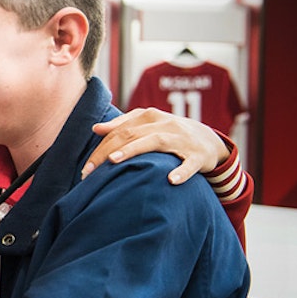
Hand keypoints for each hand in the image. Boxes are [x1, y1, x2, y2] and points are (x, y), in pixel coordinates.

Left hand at [82, 107, 228, 183]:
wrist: (211, 141)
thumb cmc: (171, 134)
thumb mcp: (149, 125)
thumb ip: (123, 125)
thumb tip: (95, 128)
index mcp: (150, 117)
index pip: (119, 131)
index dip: (100, 147)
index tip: (85, 168)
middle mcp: (165, 125)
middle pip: (130, 135)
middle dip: (106, 152)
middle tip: (89, 172)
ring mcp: (182, 139)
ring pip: (156, 142)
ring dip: (133, 150)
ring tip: (113, 161)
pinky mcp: (200, 156)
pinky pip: (190, 164)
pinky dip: (181, 171)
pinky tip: (170, 180)